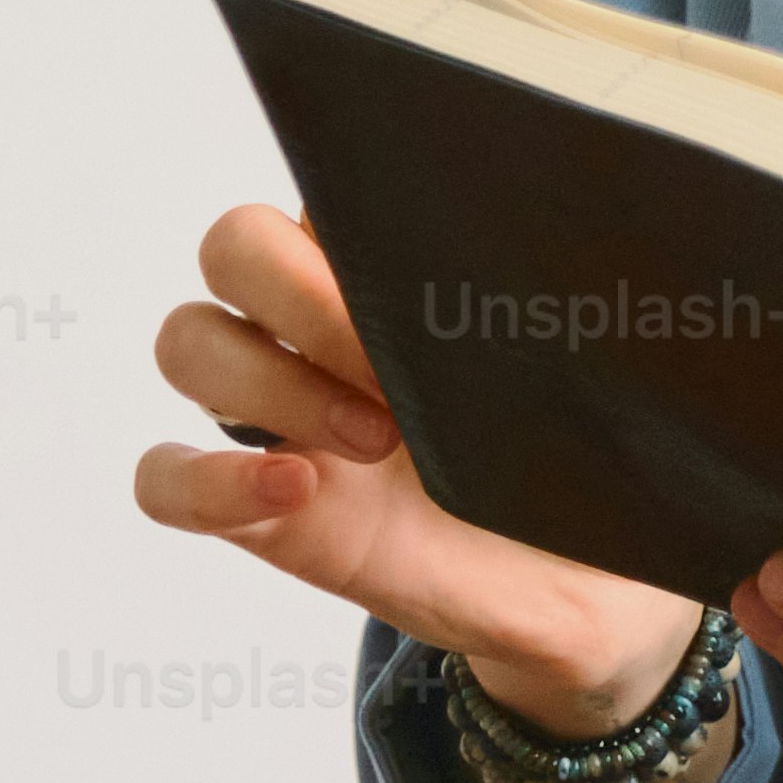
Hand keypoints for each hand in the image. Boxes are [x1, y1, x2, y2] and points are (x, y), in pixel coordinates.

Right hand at [132, 204, 701, 733]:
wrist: (579, 595)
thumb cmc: (579, 472)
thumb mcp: (599, 386)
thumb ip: (580, 314)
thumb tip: (618, 236)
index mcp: (393, 275)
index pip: (322, 186)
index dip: (347, 217)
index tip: (426, 282)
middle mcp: (320, 330)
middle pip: (232, 247)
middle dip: (298, 294)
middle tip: (388, 369)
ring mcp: (280, 417)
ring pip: (188, 339)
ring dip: (265, 381)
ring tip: (372, 441)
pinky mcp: (258, 510)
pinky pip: (164, 477)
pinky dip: (205, 480)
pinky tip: (292, 492)